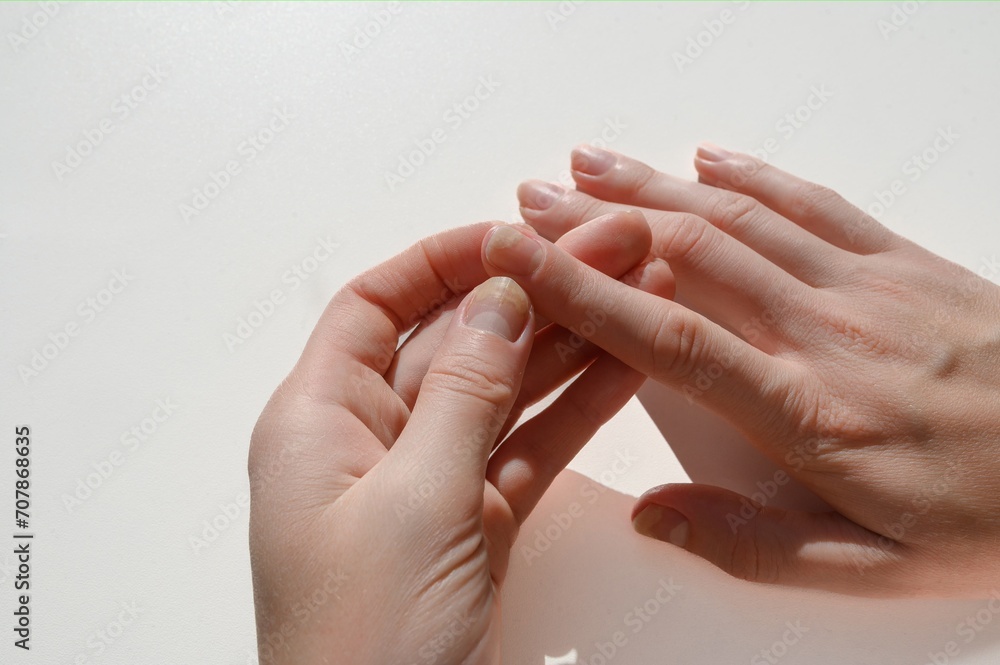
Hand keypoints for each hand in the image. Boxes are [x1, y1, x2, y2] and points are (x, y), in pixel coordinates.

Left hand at [248, 219, 670, 663]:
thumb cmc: (362, 646)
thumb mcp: (413, 502)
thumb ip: (460, 391)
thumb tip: (498, 296)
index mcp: (317, 421)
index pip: (375, 305)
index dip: (446, 259)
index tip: (520, 232)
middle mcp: (369, 441)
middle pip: (455, 339)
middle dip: (535, 290)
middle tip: (616, 246)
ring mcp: (428, 482)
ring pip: (505, 391)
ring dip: (570, 343)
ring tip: (642, 288)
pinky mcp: (474, 523)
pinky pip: (527, 447)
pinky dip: (576, 410)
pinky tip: (626, 366)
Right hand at [480, 144, 999, 596]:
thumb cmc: (996, 521)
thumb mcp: (875, 570)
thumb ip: (752, 545)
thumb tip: (656, 516)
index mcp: (808, 412)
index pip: (665, 336)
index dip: (580, 292)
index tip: (518, 258)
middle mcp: (828, 334)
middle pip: (688, 257)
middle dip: (596, 224)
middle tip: (530, 202)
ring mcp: (869, 288)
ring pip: (741, 219)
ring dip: (656, 186)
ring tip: (590, 164)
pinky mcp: (909, 265)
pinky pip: (819, 204)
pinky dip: (756, 176)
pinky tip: (712, 158)